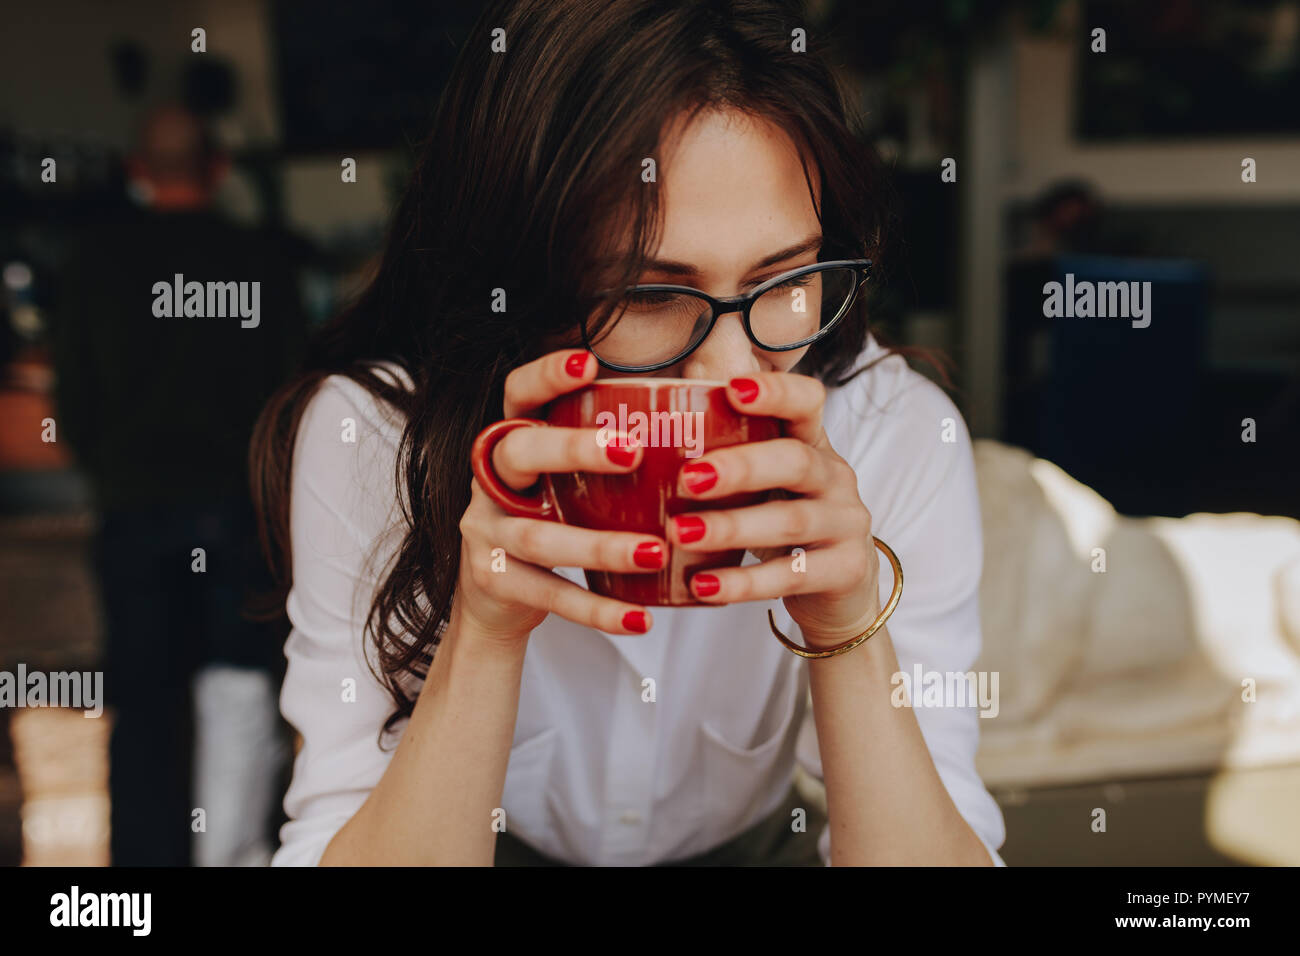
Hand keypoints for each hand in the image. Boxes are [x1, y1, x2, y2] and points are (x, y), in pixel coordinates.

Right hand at [457, 349, 663, 641]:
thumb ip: (611, 453)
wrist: (497, 602)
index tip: (589, 363)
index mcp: (513, 443)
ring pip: (540, 535)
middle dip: (574, 448)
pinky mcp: (493, 581)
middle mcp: (491, 480)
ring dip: (601, 545)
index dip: (546, 375)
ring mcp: (486, 531)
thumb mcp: (568, 483)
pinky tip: (640, 617)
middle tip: (632, 452)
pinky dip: (598, 610)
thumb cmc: (555, 524)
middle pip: (520, 451)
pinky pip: (549, 594)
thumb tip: (708, 413)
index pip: (518, 395)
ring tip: (656, 552)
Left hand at [668, 373, 881, 647]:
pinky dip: (743, 582)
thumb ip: (724, 450)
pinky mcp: (846, 570)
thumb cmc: (782, 520)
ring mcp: (847, 524)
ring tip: (680, 533)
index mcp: (812, 443)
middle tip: (688, 478)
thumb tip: (646, 411)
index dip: (776, 391)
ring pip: (791, 522)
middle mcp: (836, 477)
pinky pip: (792, 576)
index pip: (807, 401)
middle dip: (741, 467)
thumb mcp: (763, 482)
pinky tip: (702, 586)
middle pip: (795, 461)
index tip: (732, 389)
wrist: (840, 590)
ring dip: (732, 527)